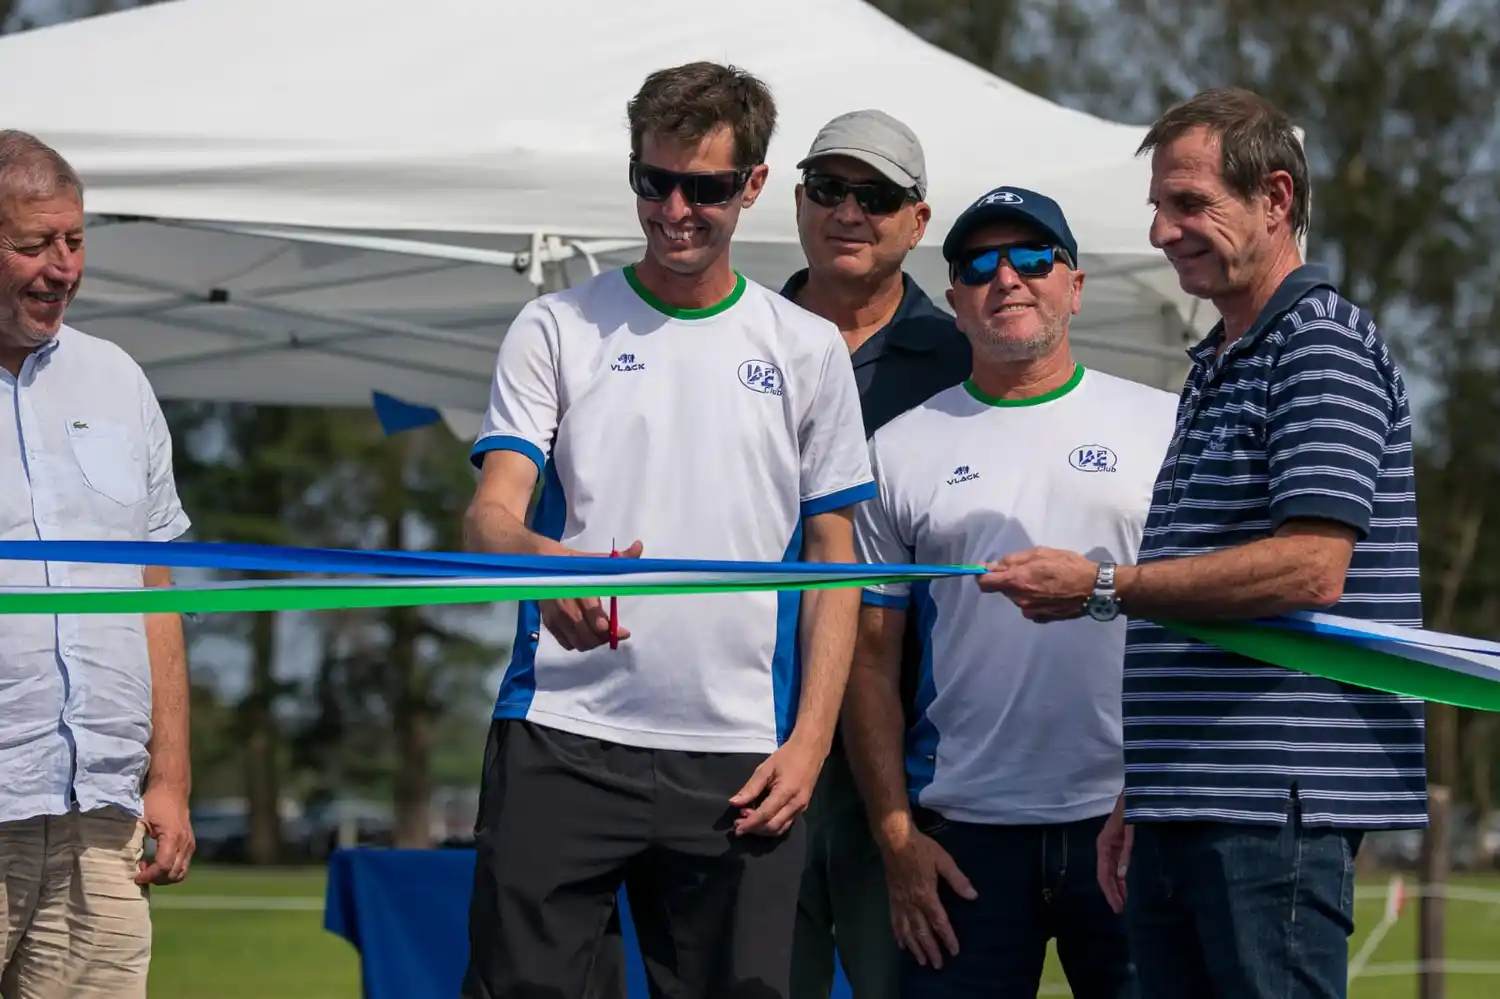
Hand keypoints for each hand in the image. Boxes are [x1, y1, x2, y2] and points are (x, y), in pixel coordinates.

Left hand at [135, 783, 193, 884]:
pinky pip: (183, 865)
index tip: (135, 876)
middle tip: (140, 872)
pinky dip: (171, 870)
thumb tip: (122, 859)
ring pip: (182, 872)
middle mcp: (185, 843)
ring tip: (149, 869)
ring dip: (165, 876)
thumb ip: (134, 839)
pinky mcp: (189, 843)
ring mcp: (189, 843)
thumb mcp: (141, 819)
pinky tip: (157, 861)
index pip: (164, 866)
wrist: (172, 787)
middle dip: (156, 878)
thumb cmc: (155, 801)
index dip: (149, 876)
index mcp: (173, 837)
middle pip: (174, 873)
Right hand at [540, 539, 642, 650]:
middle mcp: (565, 606)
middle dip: (605, 638)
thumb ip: (620, 559)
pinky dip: (579, 643)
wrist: (539, 561)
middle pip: (588, 636)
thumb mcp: (596, 560)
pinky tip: (586, 633)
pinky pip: (566, 643)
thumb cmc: (572, 562)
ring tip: (602, 634)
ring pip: (578, 643)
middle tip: (615, 632)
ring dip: (593, 642)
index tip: (625, 632)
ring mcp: (555, 617)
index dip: (611, 630)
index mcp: (579, 590)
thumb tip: (639, 546)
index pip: (595, 619)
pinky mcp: (548, 623)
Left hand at [728, 736, 826, 836]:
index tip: (736, 828)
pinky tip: (761, 819)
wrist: (810, 750)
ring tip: (748, 822)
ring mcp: (801, 808)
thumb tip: (734, 803)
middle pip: (773, 826)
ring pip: (781, 828)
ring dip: (763, 830)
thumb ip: (751, 787)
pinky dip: (772, 825)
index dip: (750, 824)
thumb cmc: (787, 756)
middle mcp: (796, 804)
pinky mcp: (803, 808)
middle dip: (755, 829)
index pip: (765, 814)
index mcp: (786, 792)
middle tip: (739, 825)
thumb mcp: (766, 768)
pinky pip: (787, 823)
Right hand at [881, 822, 976, 968]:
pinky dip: (898, 934)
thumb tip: (973, 896)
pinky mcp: (892, 898)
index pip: (939, 921)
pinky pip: (894, 921)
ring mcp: (900, 901)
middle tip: (937, 965)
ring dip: (914, 947)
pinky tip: (901, 944)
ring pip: (907, 930)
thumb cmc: (921, 848)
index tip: (954, 951)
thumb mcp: (943, 860)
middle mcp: (912, 903)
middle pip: (921, 931)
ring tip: (921, 961)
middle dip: (930, 949)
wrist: (894, 839)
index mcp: (926, 895)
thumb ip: (958, 879)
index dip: (947, 937)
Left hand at [976, 546, 1097, 621]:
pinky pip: (1030, 607)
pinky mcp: (1041, 619)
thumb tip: (991, 565)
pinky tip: (1050, 593)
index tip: (991, 569)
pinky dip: (1034, 600)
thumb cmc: (1068, 565)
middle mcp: (1019, 599)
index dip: (984, 575)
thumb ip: (1013, 560)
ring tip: (1045, 580)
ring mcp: (1030, 611)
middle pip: (1003, 589)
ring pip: (1017, 598)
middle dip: (1010, 579)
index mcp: (1016, 581)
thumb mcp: (1040, 553)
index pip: (984, 583)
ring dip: (1024, 589)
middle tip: (1030, 570)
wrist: (1094, 588)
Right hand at [1096, 794, 1131, 913]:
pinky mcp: (1124, 843)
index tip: (1118, 908)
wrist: (1140, 790)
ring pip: (1115, 871)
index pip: (1104, 874)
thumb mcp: (1130, 829)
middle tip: (1124, 911)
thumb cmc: (1133, 807)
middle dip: (1115, 892)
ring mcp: (1115, 845)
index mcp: (1104, 844)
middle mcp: (1107, 847)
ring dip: (1121, 886)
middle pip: (1108, 875)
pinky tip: (1133, 885)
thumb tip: (1123, 875)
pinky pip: (1122, 864)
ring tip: (1128, 903)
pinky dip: (1127, 877)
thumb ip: (1127, 850)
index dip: (1110, 892)